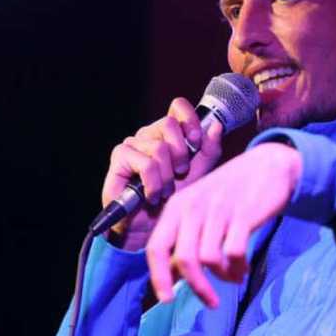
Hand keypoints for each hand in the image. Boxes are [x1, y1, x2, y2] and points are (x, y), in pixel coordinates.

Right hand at [101, 97, 224, 250]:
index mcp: (168, 134)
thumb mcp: (199, 175)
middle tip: (179, 174)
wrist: (151, 229)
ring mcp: (132, 144)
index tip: (195, 140)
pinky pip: (145, 163)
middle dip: (180, 154)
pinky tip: (150, 196)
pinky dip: (153, 184)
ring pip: (158, 147)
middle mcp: (148, 135)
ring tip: (163, 192)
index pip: (177, 107)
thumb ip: (209, 151)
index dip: (189, 119)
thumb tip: (216, 126)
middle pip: (169, 123)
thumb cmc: (173, 202)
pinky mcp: (119, 157)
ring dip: (166, 177)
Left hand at [145, 143, 301, 307]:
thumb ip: (183, 238)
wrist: (267, 165)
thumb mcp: (198, 209)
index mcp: (176, 207)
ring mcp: (218, 211)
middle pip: (184, 259)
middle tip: (211, 302)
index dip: (159, 277)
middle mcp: (192, 208)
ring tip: (233, 278)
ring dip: (222, 277)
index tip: (167, 300)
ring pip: (209, 259)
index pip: (156, 248)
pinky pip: (235, 253)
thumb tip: (171, 276)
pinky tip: (243, 269)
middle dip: (197, 287)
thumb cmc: (228, 193)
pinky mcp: (243, 215)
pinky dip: (238, 268)